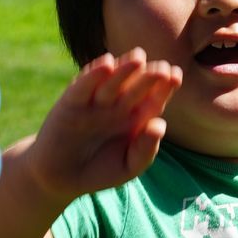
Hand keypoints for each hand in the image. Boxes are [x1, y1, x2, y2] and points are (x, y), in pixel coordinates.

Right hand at [23, 50, 181, 204]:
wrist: (61, 178)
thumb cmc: (99, 172)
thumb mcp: (128, 166)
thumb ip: (146, 149)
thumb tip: (160, 124)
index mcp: (136, 117)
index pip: (153, 99)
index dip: (165, 87)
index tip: (176, 77)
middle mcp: (118, 105)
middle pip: (136, 87)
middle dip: (149, 77)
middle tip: (162, 69)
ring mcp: (95, 101)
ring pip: (113, 82)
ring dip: (125, 69)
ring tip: (138, 58)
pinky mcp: (72, 101)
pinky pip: (85, 86)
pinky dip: (94, 75)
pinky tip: (106, 64)